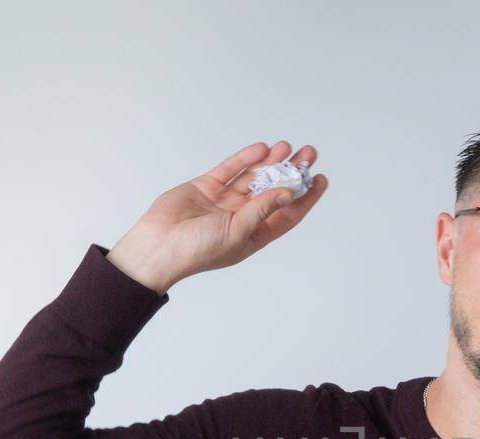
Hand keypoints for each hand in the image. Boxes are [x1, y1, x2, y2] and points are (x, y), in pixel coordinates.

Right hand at [107, 140, 327, 293]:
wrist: (159, 247)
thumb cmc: (197, 251)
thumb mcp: (238, 233)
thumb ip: (262, 211)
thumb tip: (288, 193)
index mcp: (254, 234)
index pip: (287, 213)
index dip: (305, 196)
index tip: (320, 179)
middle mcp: (242, 216)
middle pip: (273, 190)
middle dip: (291, 172)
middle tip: (308, 154)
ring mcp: (223, 201)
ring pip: (253, 176)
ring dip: (270, 161)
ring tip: (288, 147)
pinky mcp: (206, 187)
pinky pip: (229, 170)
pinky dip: (245, 159)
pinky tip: (261, 149)